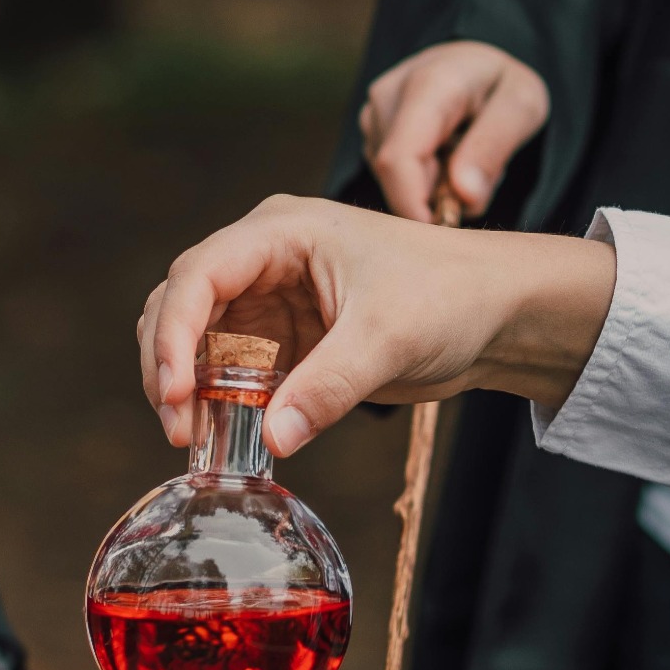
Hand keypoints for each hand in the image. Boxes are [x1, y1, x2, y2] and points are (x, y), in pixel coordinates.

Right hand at [137, 194, 615, 454]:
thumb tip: (272, 437)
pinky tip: (218, 432)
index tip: (176, 391)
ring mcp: (267, 298)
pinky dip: (213, 400)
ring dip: (184, 386)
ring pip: (193, 339)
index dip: (173, 333)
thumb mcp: (389, 339)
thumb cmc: (453, 296)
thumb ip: (327, 388)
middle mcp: (261, 259)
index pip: (198, 276)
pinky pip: (226, 369)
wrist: (501, 313)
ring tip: (192, 435)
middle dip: (168, 365)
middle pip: (178, 306)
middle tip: (177, 426)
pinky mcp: (280, 337)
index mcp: (280, 231)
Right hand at [361, 41, 548, 220]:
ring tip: (463, 161)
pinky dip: (420, 180)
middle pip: (395, 176)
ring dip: (429, 188)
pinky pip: (389, 175)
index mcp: (429, 84)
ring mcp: (371, 115)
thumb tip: (465, 197)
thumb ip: (494, 147)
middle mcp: (387, 97)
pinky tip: (443, 159)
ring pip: (391, 180)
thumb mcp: (522, 105)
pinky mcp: (368, 132)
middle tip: (477, 184)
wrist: (475, 62)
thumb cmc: (501, 83)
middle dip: (433, 196)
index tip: (444, 227)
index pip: (399, 159)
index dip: (415, 205)